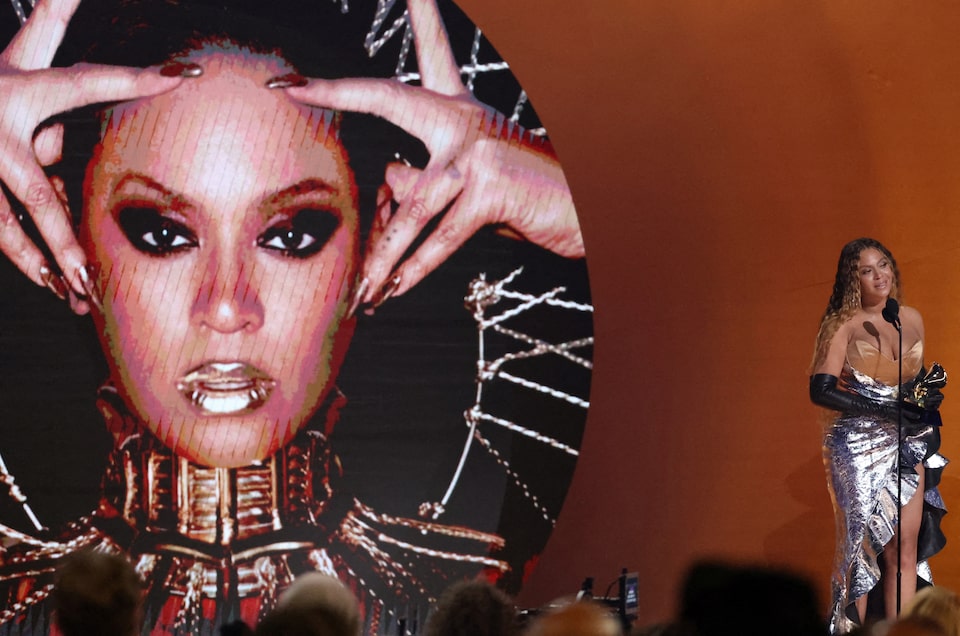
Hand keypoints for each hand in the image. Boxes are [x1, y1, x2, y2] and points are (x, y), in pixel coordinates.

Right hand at [0, 0, 184, 311]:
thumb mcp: (24, 47)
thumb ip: (54, 19)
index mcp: (21, 90)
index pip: (86, 83)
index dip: (134, 77)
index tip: (182, 75)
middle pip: (34, 195)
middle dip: (61, 237)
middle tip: (92, 273)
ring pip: (8, 226)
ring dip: (42, 263)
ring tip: (76, 293)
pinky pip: (4, 231)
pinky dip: (30, 258)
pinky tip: (58, 284)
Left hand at [282, 0, 584, 304]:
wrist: (586, 211)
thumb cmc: (525, 195)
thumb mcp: (469, 179)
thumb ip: (424, 178)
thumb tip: (389, 187)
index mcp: (461, 108)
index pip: (428, 55)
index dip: (396, 27)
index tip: (360, 20)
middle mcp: (465, 118)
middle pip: (390, 97)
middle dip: (337, 90)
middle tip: (288, 86)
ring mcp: (477, 151)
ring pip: (411, 201)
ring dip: (382, 254)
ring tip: (360, 289)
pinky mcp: (491, 190)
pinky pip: (439, 235)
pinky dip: (414, 269)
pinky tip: (392, 290)